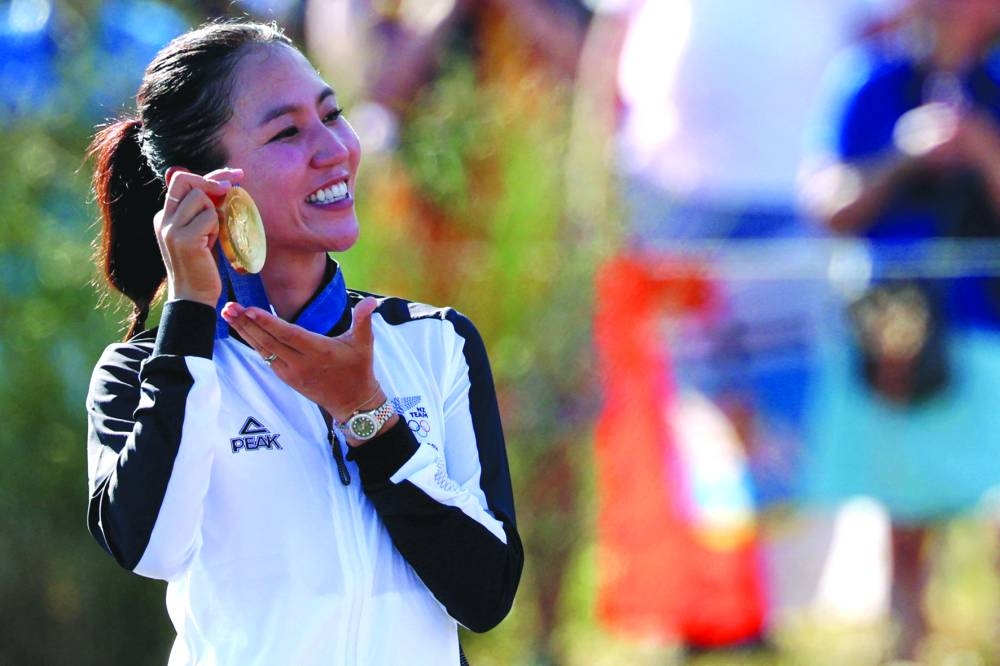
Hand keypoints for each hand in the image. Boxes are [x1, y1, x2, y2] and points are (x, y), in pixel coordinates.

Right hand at [155, 166, 243, 306]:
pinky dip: (217, 228)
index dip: (210, 175)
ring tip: (213, 235)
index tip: (234, 175)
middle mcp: (163, 219)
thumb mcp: (200, 232)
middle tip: (233, 185)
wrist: (193, 296)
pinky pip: (210, 217)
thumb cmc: (201, 265)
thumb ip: (203, 210)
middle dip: (212, 179)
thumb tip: (220, 183)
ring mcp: (171, 229)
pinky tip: (212, 244)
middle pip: (185, 179)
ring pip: (201, 198)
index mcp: (164, 216)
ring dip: (215, 213)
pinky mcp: (184, 239)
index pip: (182, 181)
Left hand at [220, 297, 388, 422]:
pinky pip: (267, 359)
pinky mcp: (287, 378)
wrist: (354, 402)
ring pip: (263, 351)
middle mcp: (301, 363)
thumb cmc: (359, 370)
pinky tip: (243, 332)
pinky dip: (254, 345)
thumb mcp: (364, 344)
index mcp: (319, 351)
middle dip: (246, 324)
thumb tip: (371, 302)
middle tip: (229, 308)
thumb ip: (363, 320)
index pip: (287, 335)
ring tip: (229, 316)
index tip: (249, 310)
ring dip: (245, 333)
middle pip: (268, 342)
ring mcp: (292, 373)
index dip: (267, 323)